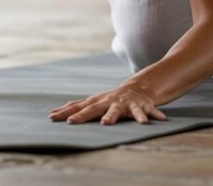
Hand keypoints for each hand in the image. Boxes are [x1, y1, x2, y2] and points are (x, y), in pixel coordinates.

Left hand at [49, 83, 167, 124]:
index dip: (66, 112)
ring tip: (105, 123)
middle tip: (71, 122)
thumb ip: (76, 107)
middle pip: (93, 109)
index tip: (52, 117)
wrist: (138, 89)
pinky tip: (159, 120)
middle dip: (82, 115)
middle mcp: (109, 101)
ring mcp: (124, 103)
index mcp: (98, 102)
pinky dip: (151, 116)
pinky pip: (147, 112)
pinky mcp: (140, 106)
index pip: (78, 107)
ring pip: (117, 111)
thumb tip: (52, 113)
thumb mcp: (94, 102)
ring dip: (111, 116)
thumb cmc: (111, 99)